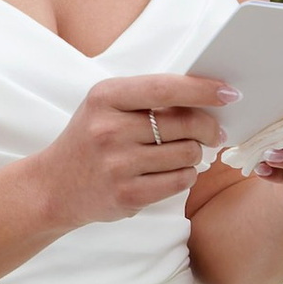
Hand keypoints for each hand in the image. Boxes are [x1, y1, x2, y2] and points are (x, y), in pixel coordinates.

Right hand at [29, 72, 224, 231]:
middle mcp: (109, 129)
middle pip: (184, 123)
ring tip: (183, 154)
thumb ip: (146, 98)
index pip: (166, 88)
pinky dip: (186, 176)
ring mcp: (117, 165)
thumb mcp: (106, 107)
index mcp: (105, 97)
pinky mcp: (127, 195)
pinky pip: (179, 181)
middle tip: (214, 132)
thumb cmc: (89, 141)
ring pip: (187, 154)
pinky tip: (174, 172)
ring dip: (195, 154)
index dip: (203, 90)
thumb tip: (205, 99)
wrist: (53, 187)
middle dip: (208, 127)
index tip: (229, 94)